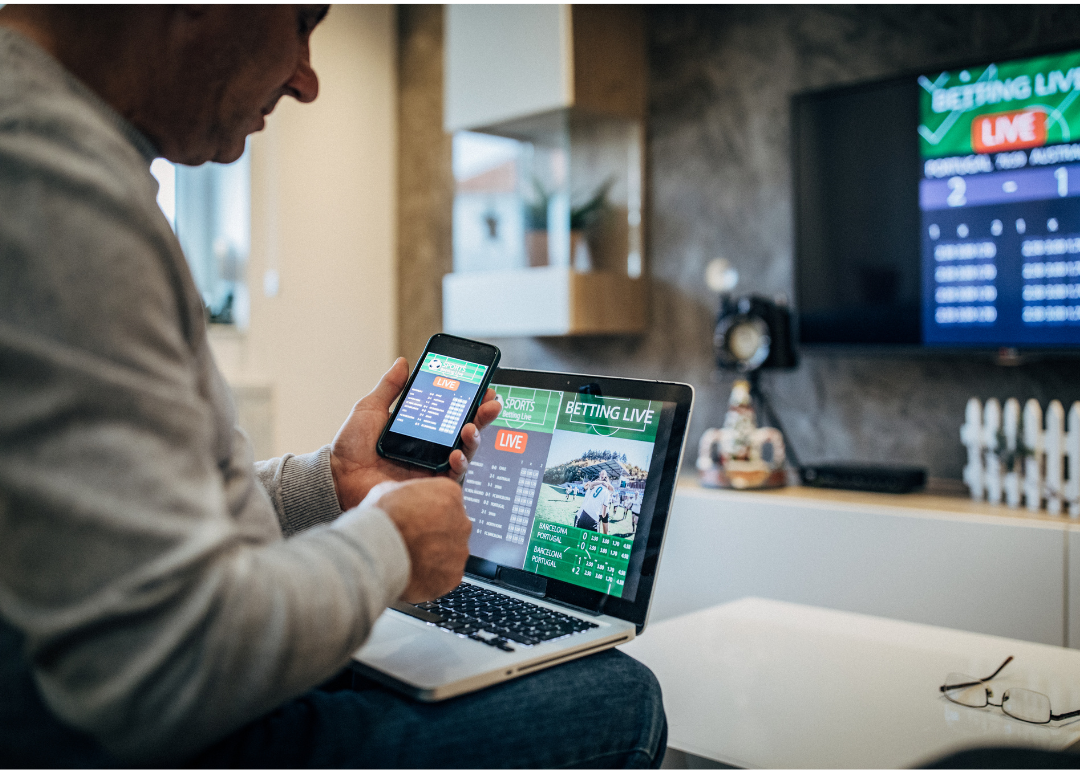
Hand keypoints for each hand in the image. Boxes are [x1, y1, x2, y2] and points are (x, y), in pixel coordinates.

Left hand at [329, 357, 500, 510]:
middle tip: (491, 403)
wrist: (338, 476)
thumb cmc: (351, 446)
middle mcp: (431, 449)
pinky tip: (455, 454)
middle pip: (466, 431)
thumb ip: (390, 387)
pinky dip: (458, 464)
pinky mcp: (428, 487)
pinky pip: (452, 478)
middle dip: (482, 416)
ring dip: (474, 438)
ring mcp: (432, 468)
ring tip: (469, 428)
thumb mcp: (371, 408)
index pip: (453, 413)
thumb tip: (403, 362)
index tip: (483, 387)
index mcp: (421, 430)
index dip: (471, 401)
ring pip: (465, 453)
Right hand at [377, 477, 470, 601]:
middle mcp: (461, 521)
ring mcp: (459, 550)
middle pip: (452, 527)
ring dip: (435, 556)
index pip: (447, 501)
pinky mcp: (453, 575)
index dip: (429, 512)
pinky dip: (432, 576)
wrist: (375, 551)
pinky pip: (446, 575)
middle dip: (435, 534)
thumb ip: (410, 495)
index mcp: (449, 494)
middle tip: (413, 540)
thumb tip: (407, 500)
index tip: (418, 519)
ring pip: (450, 553)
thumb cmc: (379, 519)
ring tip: (410, 558)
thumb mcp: (388, 489)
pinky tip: (414, 572)